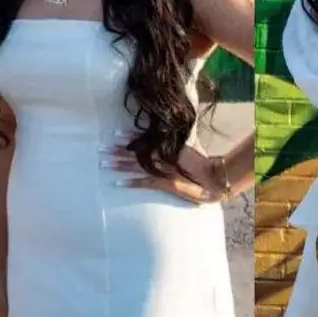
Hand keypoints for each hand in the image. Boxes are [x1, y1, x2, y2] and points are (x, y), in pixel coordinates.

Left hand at [103, 140, 225, 203]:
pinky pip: (146, 183)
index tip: (116, 132)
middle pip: (137, 151)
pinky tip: (118, 184)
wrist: (216, 179)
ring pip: (137, 165)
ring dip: (120, 164)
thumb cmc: (205, 165)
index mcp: (168, 147)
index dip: (131, 136)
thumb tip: (167, 138)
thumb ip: (178, 145)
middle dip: (118, 150)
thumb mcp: (191, 150)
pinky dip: (132, 183)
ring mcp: (164, 169)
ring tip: (104, 162)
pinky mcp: (167, 182)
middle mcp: (164, 155)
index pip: (146, 140)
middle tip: (101, 147)